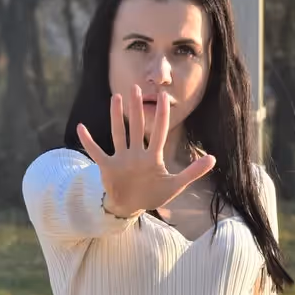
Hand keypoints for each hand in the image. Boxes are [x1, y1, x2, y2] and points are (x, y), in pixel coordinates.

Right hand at [77, 84, 215, 216]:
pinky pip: (97, 152)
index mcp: (153, 158)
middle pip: (137, 127)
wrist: (131, 206)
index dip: (162, 115)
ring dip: (116, 117)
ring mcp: (121, 159)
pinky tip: (81, 128)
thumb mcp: (175, 185)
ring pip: (119, 134)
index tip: (164, 96)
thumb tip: (213, 158)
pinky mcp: (108, 167)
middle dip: (136, 108)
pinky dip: (89, 142)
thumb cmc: (153, 194)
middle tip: (135, 87)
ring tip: (115, 98)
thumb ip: (193, 172)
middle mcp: (137, 154)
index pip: (159, 132)